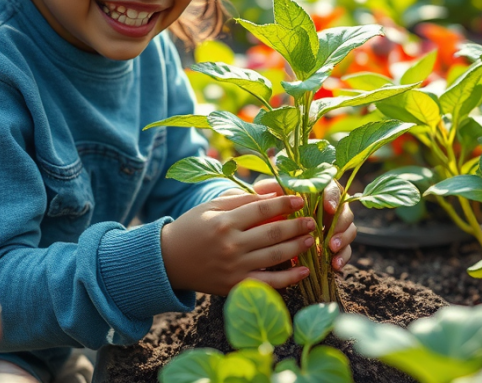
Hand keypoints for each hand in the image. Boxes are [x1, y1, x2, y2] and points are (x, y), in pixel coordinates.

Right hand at [160, 193, 314, 295]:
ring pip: (275, 256)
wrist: (168, 260)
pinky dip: (289, 278)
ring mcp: (234, 268)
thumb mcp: (210, 207)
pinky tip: (303, 270)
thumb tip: (271, 195)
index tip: (301, 200)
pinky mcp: (235, 286)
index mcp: (224, 222)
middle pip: (273, 233)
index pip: (262, 209)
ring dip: (297, 247)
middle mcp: (231, 245)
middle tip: (313, 221)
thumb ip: (240, 200)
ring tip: (311, 239)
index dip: (284, 204)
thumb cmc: (191, 228)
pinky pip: (268, 283)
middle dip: (297, 226)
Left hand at [251, 179, 355, 272]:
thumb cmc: (278, 207)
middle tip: (331, 238)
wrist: (278, 229)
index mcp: (322, 191)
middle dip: (340, 226)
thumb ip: (269, 190)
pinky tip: (335, 266)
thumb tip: (262, 188)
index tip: (328, 208)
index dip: (332, 198)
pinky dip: (343, 257)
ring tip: (332, 250)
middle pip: (345, 212)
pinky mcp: (338, 243)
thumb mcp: (272, 197)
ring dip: (343, 241)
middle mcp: (334, 207)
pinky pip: (346, 250)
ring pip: (350, 231)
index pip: (332, 190)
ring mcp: (338, 226)